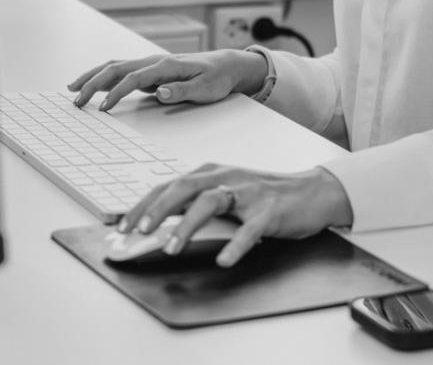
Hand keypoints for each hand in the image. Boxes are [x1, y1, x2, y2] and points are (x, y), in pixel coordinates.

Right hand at [68, 49, 266, 111]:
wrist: (225, 66)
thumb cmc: (216, 79)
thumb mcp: (206, 90)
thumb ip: (182, 91)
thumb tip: (160, 92)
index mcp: (166, 66)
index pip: (134, 78)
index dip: (117, 93)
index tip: (103, 108)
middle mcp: (154, 61)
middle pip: (117, 68)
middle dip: (93, 83)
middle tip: (76, 101)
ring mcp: (150, 64)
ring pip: (114, 67)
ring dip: (92, 77)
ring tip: (72, 89)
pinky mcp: (149, 71)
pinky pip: (120, 72)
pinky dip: (102, 77)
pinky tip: (90, 86)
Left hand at [121, 163, 353, 267]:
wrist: (311, 192)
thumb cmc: (264, 196)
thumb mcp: (226, 193)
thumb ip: (195, 203)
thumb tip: (157, 221)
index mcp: (212, 173)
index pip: (169, 185)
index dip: (144, 204)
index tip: (121, 225)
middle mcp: (226, 178)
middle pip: (185, 187)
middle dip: (158, 209)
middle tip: (138, 231)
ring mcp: (249, 193)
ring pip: (211, 201)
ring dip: (188, 224)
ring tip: (172, 247)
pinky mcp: (270, 211)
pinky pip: (250, 228)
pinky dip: (235, 244)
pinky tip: (224, 260)